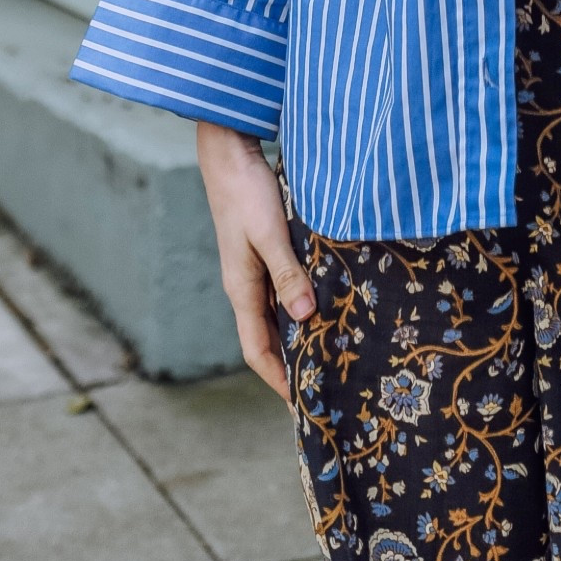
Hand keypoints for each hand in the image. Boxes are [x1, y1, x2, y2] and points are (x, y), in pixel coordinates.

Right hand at [196, 122, 315, 399]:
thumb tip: (304, 319)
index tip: (300, 406)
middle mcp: (246, 286)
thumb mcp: (270, 235)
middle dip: (290, 365)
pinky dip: (301, 305)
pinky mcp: (265, 252)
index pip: (257, 350)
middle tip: (322, 387)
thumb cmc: (247, 193)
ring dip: (299, 335)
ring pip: (277, 315)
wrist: (230, 154)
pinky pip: (284, 290)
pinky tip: (324, 305)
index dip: (277, 380)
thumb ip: (287, 274)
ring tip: (330, 353)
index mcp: (241, 290)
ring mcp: (254, 270)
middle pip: (267, 338)